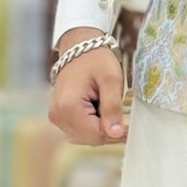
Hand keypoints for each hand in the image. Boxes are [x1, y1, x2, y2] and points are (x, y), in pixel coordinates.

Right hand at [49, 26, 127, 144]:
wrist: (79, 48)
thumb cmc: (96, 59)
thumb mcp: (111, 79)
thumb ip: (113, 107)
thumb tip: (116, 133)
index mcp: (68, 107)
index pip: (97, 135)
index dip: (116, 131)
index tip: (129, 122)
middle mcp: (58, 116)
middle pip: (92, 138)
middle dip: (108, 128)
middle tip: (118, 109)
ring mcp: (56, 117)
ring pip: (87, 137)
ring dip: (101, 126)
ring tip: (104, 104)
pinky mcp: (59, 116)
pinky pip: (81, 130)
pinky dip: (93, 124)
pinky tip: (97, 108)